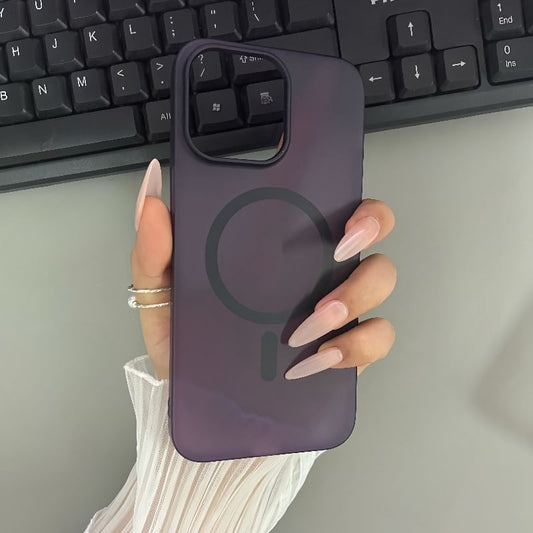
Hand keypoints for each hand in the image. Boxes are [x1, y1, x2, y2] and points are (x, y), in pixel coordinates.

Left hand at [131, 160, 395, 379]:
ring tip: (307, 325)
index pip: (333, 208)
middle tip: (336, 253)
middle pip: (371, 237)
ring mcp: (334, 312)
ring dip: (353, 297)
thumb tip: (150, 192)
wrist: (194, 405)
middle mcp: (314, 273)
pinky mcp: (344, 351)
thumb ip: (154, 248)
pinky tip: (318, 358)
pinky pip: (376, 339)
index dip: (355, 202)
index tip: (343, 216)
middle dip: (371, 234)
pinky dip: (356, 346)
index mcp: (281, 249)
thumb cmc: (184, 343)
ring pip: (380, 283)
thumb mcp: (162, 293)